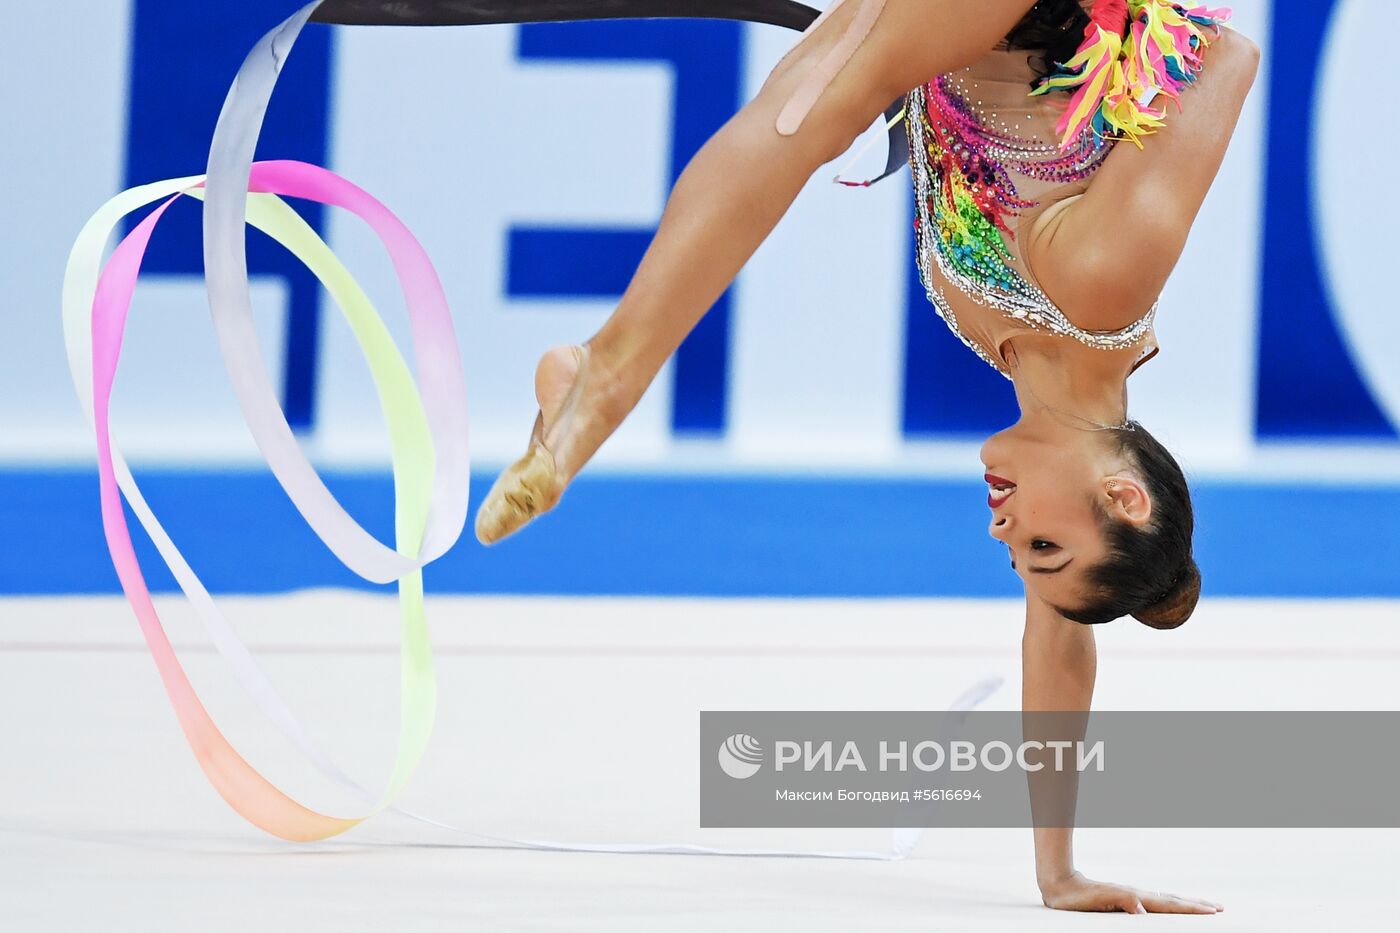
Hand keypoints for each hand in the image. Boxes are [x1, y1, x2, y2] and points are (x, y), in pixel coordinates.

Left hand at [1039, 872, 1222, 913]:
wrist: (1061, 885)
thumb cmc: (1078, 897)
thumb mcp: (1099, 900)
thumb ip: (1122, 902)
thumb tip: (1143, 911)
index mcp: (1135, 898)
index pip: (1170, 905)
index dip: (1191, 909)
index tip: (1213, 911)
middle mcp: (1137, 896)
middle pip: (1173, 901)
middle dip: (1196, 905)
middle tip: (1219, 908)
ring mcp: (1132, 897)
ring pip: (1165, 901)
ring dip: (1185, 904)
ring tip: (1202, 906)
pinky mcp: (1124, 899)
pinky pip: (1154, 904)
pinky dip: (1168, 905)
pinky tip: (1169, 907)